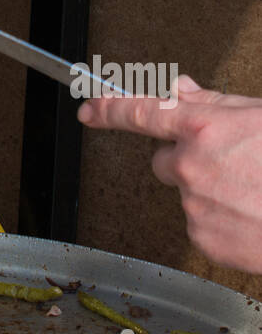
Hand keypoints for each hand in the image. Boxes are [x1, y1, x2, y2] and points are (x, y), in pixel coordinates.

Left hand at [79, 75, 261, 272]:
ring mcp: (195, 207)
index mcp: (202, 129)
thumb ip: (212, 104)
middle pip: (164, 160)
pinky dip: (220, 220)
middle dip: (187, 159)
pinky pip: (200, 223)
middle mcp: (190, 167)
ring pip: (185, 193)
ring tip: (251, 190)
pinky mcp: (204, 241)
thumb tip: (179, 92)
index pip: (139, 112)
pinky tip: (250, 214)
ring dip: (209, 190)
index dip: (108, 109)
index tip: (88, 109)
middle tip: (231, 163)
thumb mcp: (258, 115)